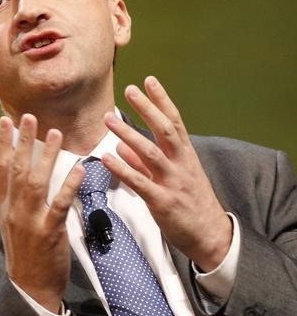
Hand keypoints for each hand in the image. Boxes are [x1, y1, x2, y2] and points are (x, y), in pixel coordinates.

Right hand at [0, 114, 83, 312]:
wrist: (30, 289)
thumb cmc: (26, 254)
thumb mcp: (13, 225)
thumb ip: (17, 200)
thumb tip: (22, 173)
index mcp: (4, 207)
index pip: (0, 168)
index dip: (2, 143)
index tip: (4, 121)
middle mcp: (13, 210)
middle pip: (16, 168)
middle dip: (22, 140)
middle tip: (28, 116)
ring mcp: (30, 221)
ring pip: (36, 181)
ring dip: (46, 155)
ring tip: (54, 132)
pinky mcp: (49, 232)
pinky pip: (59, 204)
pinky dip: (68, 185)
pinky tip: (78, 169)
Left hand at [102, 76, 231, 270]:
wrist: (209, 235)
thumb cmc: (190, 203)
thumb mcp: (173, 177)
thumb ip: (143, 162)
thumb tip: (121, 145)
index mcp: (185, 156)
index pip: (174, 121)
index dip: (162, 100)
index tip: (150, 80)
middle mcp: (181, 164)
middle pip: (164, 130)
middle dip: (147, 108)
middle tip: (130, 89)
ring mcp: (172, 182)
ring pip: (150, 153)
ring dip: (128, 134)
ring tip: (109, 119)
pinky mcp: (162, 201)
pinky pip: (140, 182)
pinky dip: (122, 168)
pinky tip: (106, 157)